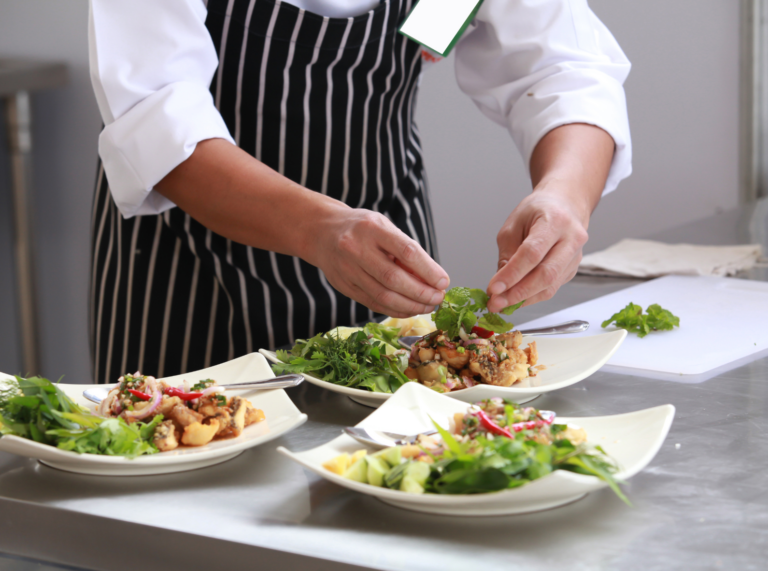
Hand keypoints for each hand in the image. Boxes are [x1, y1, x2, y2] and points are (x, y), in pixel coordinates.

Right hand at [308, 207, 448, 317]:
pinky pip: (373, 304)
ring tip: (428, 306)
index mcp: (373, 228)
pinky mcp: (344, 286)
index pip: (406, 251)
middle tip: (438, 298)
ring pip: (383, 296)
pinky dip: (395, 310)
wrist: (322, 233)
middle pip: (394, 278)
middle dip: (421, 293)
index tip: (443, 282)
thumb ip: (405, 250)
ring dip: (411, 306)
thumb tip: (432, 278)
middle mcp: (357, 248)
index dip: (428, 270)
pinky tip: (410, 309)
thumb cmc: (362, 229)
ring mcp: (348, 269)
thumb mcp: (384, 227)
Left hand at [486, 186, 589, 311]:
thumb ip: (507, 254)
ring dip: (523, 299)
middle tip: (496, 303)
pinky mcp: (573, 269)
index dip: (512, 274)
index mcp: (555, 221)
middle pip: (546, 274)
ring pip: (550, 286)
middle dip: (518, 293)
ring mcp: (576, 256)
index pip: (532, 253)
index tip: (493, 289)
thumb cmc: (537, 211)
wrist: (565, 205)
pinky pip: (551, 288)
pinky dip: (531, 296)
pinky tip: (515, 298)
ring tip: (501, 304)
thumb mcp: (514, 225)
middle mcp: (572, 239)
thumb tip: (500, 285)